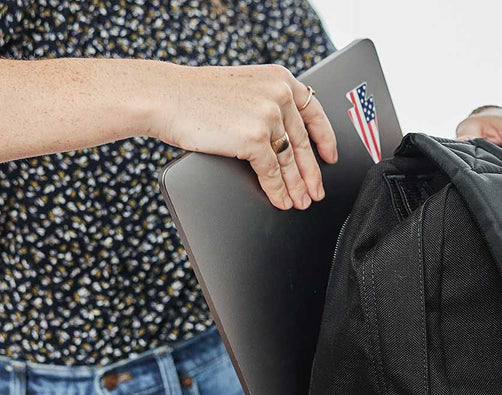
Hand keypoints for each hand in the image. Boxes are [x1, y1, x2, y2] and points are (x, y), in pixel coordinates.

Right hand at [154, 63, 337, 209]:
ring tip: (300, 202)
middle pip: (303, 143)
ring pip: (289, 161)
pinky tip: (281, 200)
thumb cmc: (196, 95)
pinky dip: (277, 191)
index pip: (314, 112)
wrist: (166, 96)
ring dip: (296, 187)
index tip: (330, 157)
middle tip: (316, 192)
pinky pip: (272, 172)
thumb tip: (286, 137)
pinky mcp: (254, 139)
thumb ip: (269, 104)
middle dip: (311, 173)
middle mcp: (279, 94)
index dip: (325, 139)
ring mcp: (268, 116)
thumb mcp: (244, 88)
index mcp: (280, 78)